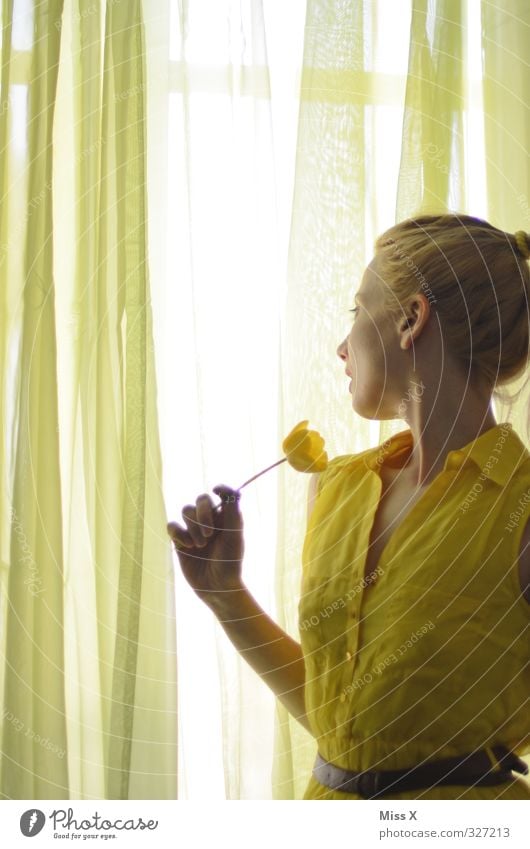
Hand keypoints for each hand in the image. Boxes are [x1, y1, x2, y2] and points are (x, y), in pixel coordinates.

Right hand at [167, 484, 244, 607]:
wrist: (217, 586)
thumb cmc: (230, 561)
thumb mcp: (235, 535)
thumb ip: (232, 510)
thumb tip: (227, 489)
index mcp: (225, 517)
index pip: (220, 495)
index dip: (220, 489)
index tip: (217, 491)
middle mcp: (209, 520)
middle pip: (200, 500)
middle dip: (203, 513)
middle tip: (209, 533)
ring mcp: (193, 529)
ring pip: (185, 511)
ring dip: (193, 527)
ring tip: (201, 545)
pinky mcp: (180, 540)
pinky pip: (172, 525)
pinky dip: (178, 532)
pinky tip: (187, 545)